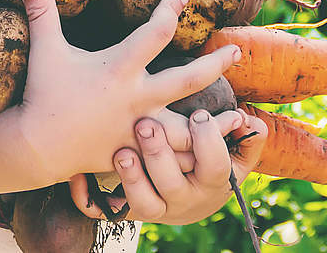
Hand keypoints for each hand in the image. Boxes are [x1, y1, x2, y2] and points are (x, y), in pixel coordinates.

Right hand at [10, 0, 241, 184]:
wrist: (37, 146)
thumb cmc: (43, 93)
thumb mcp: (45, 50)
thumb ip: (41, 12)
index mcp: (119, 68)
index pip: (156, 32)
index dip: (170, 9)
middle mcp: (136, 97)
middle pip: (189, 78)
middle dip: (216, 63)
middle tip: (236, 50)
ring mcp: (140, 128)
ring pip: (190, 127)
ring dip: (216, 123)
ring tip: (240, 116)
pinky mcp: (138, 152)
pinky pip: (173, 157)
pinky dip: (194, 155)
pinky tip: (211, 152)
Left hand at [69, 109, 268, 223]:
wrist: (187, 200)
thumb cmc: (208, 164)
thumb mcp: (234, 156)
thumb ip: (247, 139)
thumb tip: (251, 122)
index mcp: (210, 182)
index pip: (215, 166)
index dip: (208, 142)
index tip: (198, 114)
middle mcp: (181, 200)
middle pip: (172, 184)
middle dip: (159, 155)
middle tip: (146, 125)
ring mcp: (153, 208)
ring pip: (140, 203)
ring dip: (130, 178)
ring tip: (120, 152)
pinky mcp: (125, 210)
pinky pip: (102, 211)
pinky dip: (86, 196)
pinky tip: (75, 175)